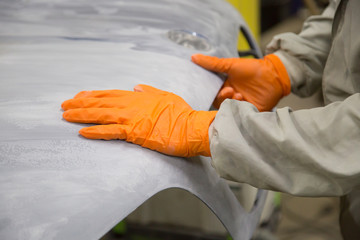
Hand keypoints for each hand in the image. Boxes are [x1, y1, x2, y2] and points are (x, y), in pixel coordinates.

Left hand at [62, 85, 216, 156]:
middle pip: (100, 103)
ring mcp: (131, 118)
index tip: (79, 95)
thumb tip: (137, 86)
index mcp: (138, 96)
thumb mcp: (166, 96)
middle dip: (80, 103)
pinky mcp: (134, 132)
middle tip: (64, 105)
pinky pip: (110, 132)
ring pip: (101, 115)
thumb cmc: (182, 113)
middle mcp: (131, 105)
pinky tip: (82, 132)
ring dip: (81, 115)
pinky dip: (95, 132)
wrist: (192, 127)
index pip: (110, 94)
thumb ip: (149, 90)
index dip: (93, 95)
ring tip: (65, 116)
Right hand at [191, 54, 290, 110]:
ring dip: (232, 103)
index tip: (217, 88)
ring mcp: (240, 105)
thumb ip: (212, 63)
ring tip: (239, 95)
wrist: (273, 75)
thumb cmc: (252, 68)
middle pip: (220, 103)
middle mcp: (231, 97)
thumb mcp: (230, 65)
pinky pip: (240, 116)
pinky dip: (240, 110)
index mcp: (225, 87)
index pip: (213, 94)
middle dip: (223, 98)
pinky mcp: (249, 112)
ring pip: (229, 110)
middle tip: (229, 91)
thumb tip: (193, 57)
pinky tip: (244, 102)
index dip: (212, 93)